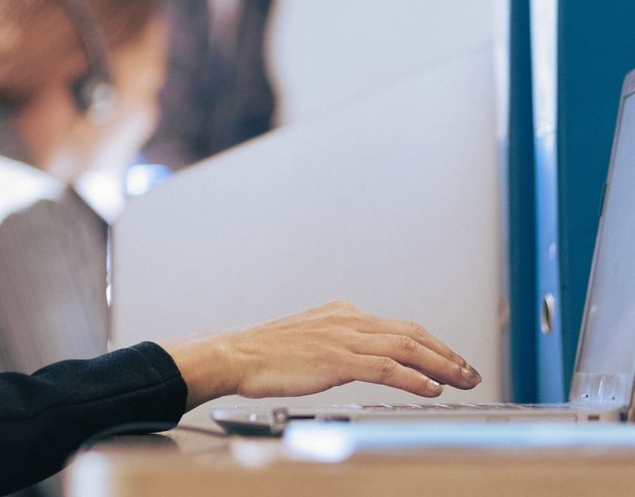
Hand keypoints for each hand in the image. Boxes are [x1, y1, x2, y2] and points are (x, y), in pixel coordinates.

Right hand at [160, 301, 481, 410]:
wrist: (233, 354)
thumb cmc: (260, 354)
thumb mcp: (303, 340)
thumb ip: (332, 344)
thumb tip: (353, 359)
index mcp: (338, 314)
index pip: (396, 326)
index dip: (430, 343)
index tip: (448, 359)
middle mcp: (346, 319)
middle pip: (410, 332)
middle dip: (445, 352)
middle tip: (470, 371)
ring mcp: (342, 338)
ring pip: (406, 346)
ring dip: (441, 364)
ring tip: (463, 381)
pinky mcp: (337, 359)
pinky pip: (387, 367)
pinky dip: (415, 377)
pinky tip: (432, 389)